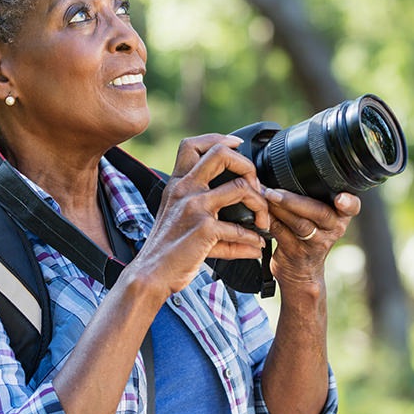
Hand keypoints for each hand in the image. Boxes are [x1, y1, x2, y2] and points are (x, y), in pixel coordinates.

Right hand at [132, 134, 268, 294]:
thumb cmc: (166, 248)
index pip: (192, 145)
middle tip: (256, 187)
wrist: (151, 273)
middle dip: (247, 166)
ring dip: (260, 204)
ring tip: (262, 220)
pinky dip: (251, 238)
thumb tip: (243, 223)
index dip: (219, 140)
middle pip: (220, 154)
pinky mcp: (204, 228)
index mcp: (177, 184)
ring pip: (240, 187)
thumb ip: (210, 213)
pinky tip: (255, 246)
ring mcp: (194, 206)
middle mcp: (184, 189)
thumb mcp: (179, 219)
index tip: (238, 146)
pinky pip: (239, 228)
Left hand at [264, 188, 360, 290]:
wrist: (302, 273)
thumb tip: (285, 168)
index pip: (352, 207)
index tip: (341, 198)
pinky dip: (269, 219)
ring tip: (264, 195)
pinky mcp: (296, 253)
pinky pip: (281, 233)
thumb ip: (313, 196)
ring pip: (299, 224)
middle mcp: (332, 230)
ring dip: (279, 208)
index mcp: (340, 217)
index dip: (348, 202)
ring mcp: (315, 243)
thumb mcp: (320, 217)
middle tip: (274, 191)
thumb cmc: (309, 236)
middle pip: (319, 213)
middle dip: (295, 200)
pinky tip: (260, 211)